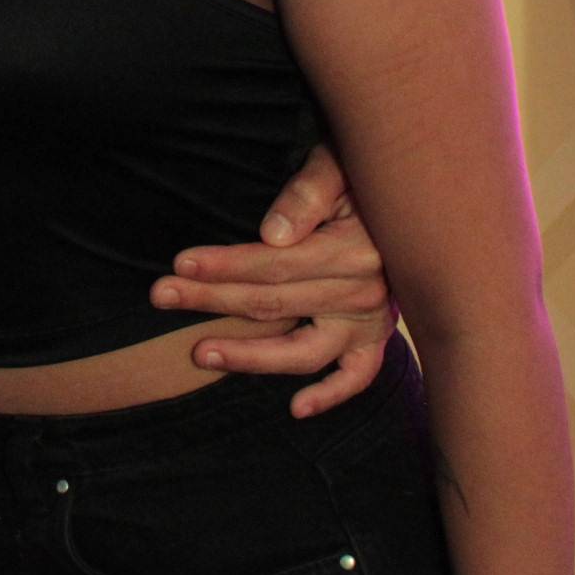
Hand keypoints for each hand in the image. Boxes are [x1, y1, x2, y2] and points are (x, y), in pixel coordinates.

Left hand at [150, 143, 398, 417]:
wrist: (412, 195)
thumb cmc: (362, 172)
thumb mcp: (338, 165)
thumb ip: (308, 195)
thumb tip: (271, 236)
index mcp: (355, 249)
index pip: (275, 265)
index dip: (225, 266)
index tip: (180, 266)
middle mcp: (365, 292)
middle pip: (275, 304)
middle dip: (213, 300)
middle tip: (161, 296)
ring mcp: (372, 320)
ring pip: (304, 351)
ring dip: (250, 357)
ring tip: (200, 352)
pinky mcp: (377, 337)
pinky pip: (358, 376)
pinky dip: (331, 395)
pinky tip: (296, 408)